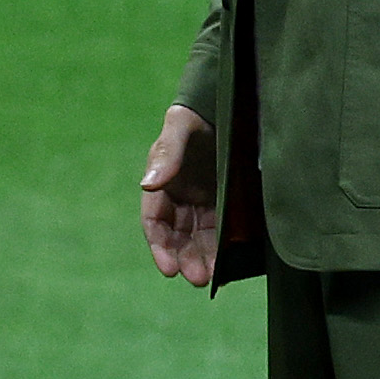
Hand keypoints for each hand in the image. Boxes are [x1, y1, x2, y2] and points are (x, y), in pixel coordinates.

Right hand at [139, 103, 217, 286]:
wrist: (231, 100)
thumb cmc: (199, 113)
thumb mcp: (181, 127)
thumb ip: (167, 152)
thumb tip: (149, 183)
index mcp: (163, 182)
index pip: (155, 222)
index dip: (160, 247)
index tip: (168, 269)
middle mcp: (181, 194)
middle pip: (179, 235)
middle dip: (185, 258)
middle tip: (198, 278)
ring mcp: (204, 198)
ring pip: (200, 236)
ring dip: (204, 257)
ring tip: (214, 277)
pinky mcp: (226, 198)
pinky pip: (222, 227)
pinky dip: (222, 245)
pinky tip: (230, 261)